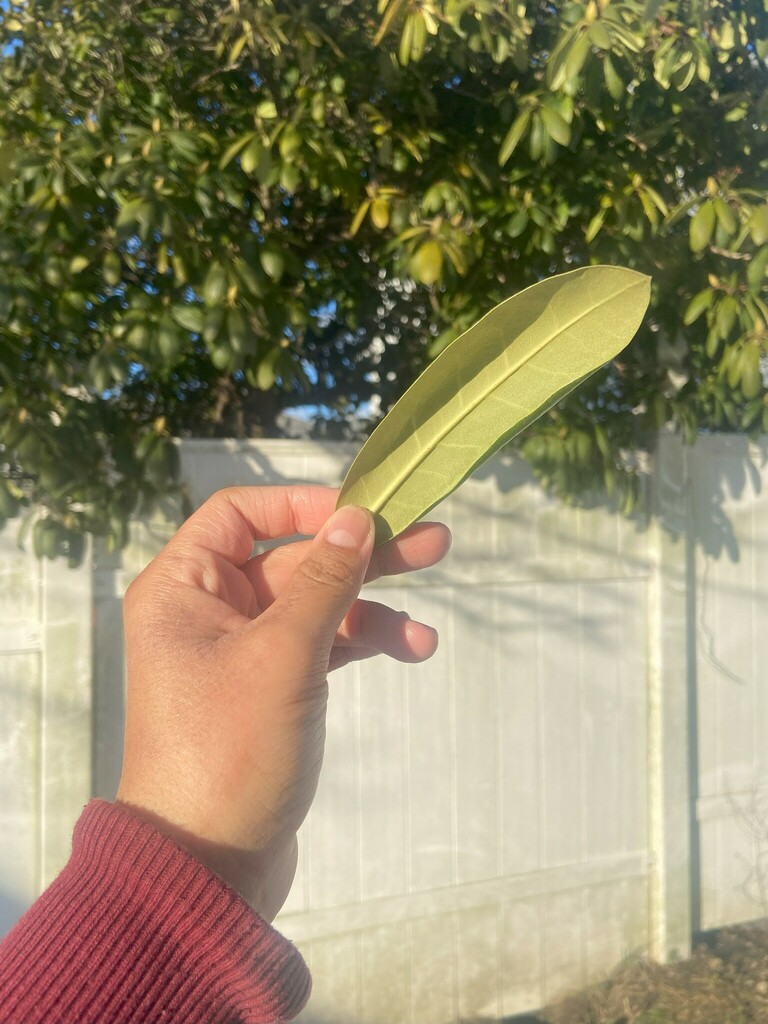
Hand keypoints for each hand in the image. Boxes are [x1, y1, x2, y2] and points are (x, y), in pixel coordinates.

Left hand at [116, 486, 450, 919]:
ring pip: (316, 605)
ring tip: (429, 628)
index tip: (363, 511)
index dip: (302, 505)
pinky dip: (363, 645)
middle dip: (362, 555)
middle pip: (293, 559)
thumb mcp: (283, 654)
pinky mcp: (272, 690)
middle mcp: (208, 611)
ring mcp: (243, 652)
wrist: (209, 866)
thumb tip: (356, 517)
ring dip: (372, 609)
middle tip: (433, 542)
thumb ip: (324, 580)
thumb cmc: (230, 748)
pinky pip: (322, 647)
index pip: (240, 514)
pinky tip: (413, 649)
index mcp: (183, 588)